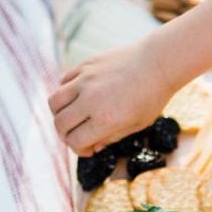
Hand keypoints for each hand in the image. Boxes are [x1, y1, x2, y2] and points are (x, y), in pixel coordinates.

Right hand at [49, 36, 176, 156]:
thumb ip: (112, 138)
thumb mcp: (137, 125)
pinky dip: (65, 92)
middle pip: (60, 124)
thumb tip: (93, 146)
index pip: (75, 141)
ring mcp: (85, 80)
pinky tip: (78, 97)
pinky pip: (62, 82)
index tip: (89, 148)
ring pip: (54, 102)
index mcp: (106, 119)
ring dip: (59, 114)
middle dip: (65, 135)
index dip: (79, 149)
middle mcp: (91, 100)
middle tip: (77, 135)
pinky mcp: (85, 65)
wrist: (158, 62)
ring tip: (72, 116)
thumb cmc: (152, 96)